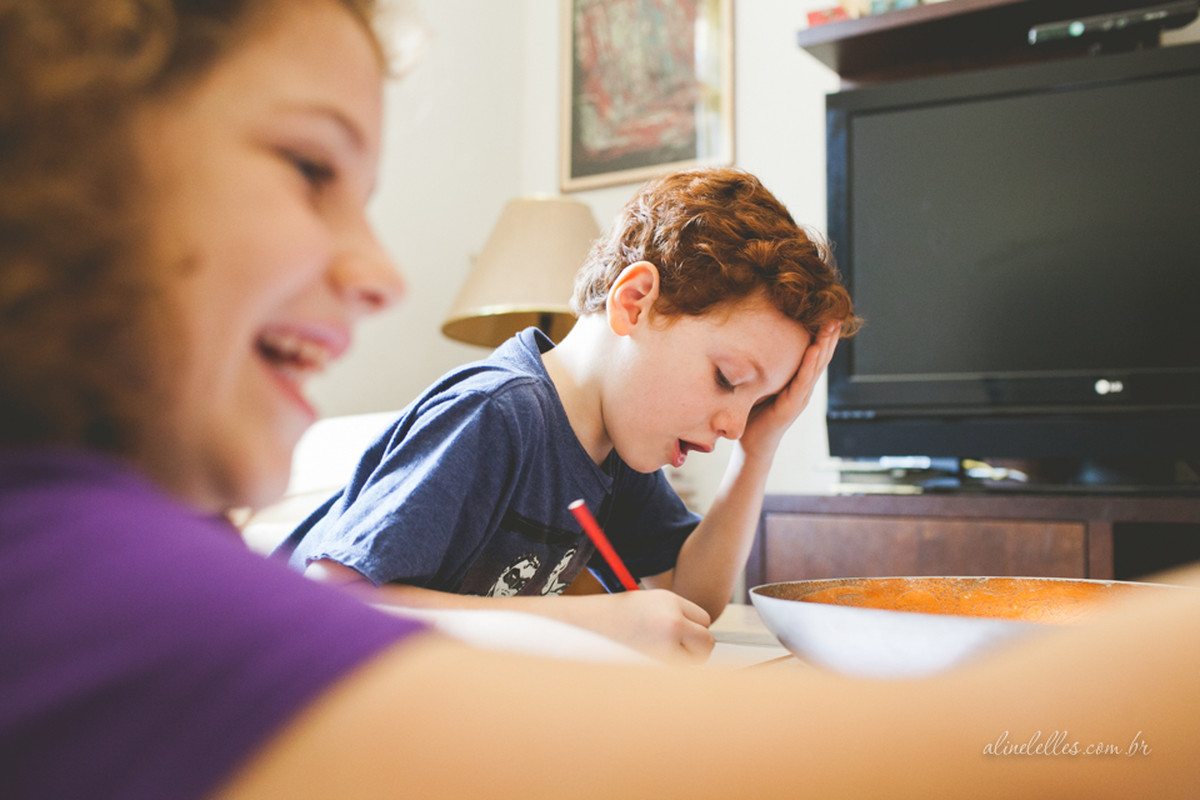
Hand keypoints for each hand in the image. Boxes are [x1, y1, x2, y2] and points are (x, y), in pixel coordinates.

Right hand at [561, 589, 713, 663]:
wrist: (579, 627)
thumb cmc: (610, 618)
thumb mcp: (645, 605)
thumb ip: (673, 616)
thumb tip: (700, 639)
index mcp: (669, 601)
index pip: (704, 619)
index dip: (691, 628)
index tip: (675, 633)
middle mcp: (672, 621)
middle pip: (707, 641)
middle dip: (694, 648)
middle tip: (671, 649)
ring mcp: (666, 646)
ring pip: (696, 662)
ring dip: (683, 662)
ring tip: (655, 655)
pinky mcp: (656, 667)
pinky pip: (676, 674)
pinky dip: (668, 673)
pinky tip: (647, 664)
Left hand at [738, 322, 841, 458]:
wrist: (752, 446)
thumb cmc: (754, 414)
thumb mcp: (761, 385)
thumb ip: (765, 368)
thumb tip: (754, 341)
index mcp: (798, 382)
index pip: (814, 355)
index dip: (823, 336)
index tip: (829, 314)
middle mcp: (803, 388)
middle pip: (821, 357)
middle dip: (829, 335)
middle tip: (836, 313)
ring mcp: (800, 397)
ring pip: (816, 367)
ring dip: (824, 345)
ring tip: (830, 326)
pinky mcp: (791, 406)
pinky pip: (802, 382)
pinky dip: (809, 365)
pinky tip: (814, 349)